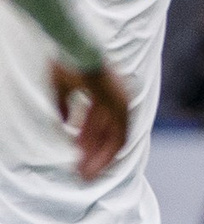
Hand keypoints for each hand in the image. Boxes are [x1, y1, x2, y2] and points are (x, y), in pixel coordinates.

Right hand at [51, 62, 128, 181]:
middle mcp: (119, 100)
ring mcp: (120, 101)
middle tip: (85, 176)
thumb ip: (66, 106)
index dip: (95, 146)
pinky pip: (116, 132)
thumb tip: (64, 123)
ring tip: (85, 174)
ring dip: (100, 158)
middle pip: (113, 137)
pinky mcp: (116, 102)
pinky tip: (89, 160)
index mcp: (110, 96)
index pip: (108, 128)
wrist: (71, 46)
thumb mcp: (63, 88)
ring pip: (115, 139)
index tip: (84, 162)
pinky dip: (104, 148)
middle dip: (98, 158)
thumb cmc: (67, 64)